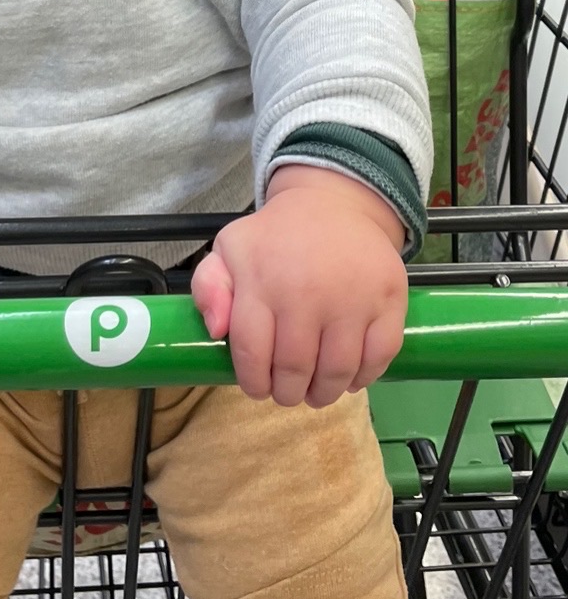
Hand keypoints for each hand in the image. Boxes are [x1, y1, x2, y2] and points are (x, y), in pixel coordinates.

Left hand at [190, 164, 407, 407]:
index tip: (256, 389)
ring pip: (338, 369)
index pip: (252, 350)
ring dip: (324, 393)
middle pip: (295, 367)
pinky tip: (349, 379)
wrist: (333, 205)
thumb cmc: (275, 237)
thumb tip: (216, 331)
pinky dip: (364, 378)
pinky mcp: (389, 300)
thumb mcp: (229, 250)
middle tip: (287, 394)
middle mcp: (306, 292)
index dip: (252, 380)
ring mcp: (352, 298)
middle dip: (287, 392)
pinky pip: (379, 357)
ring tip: (315, 393)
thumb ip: (208, 287)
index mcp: (260, 281)